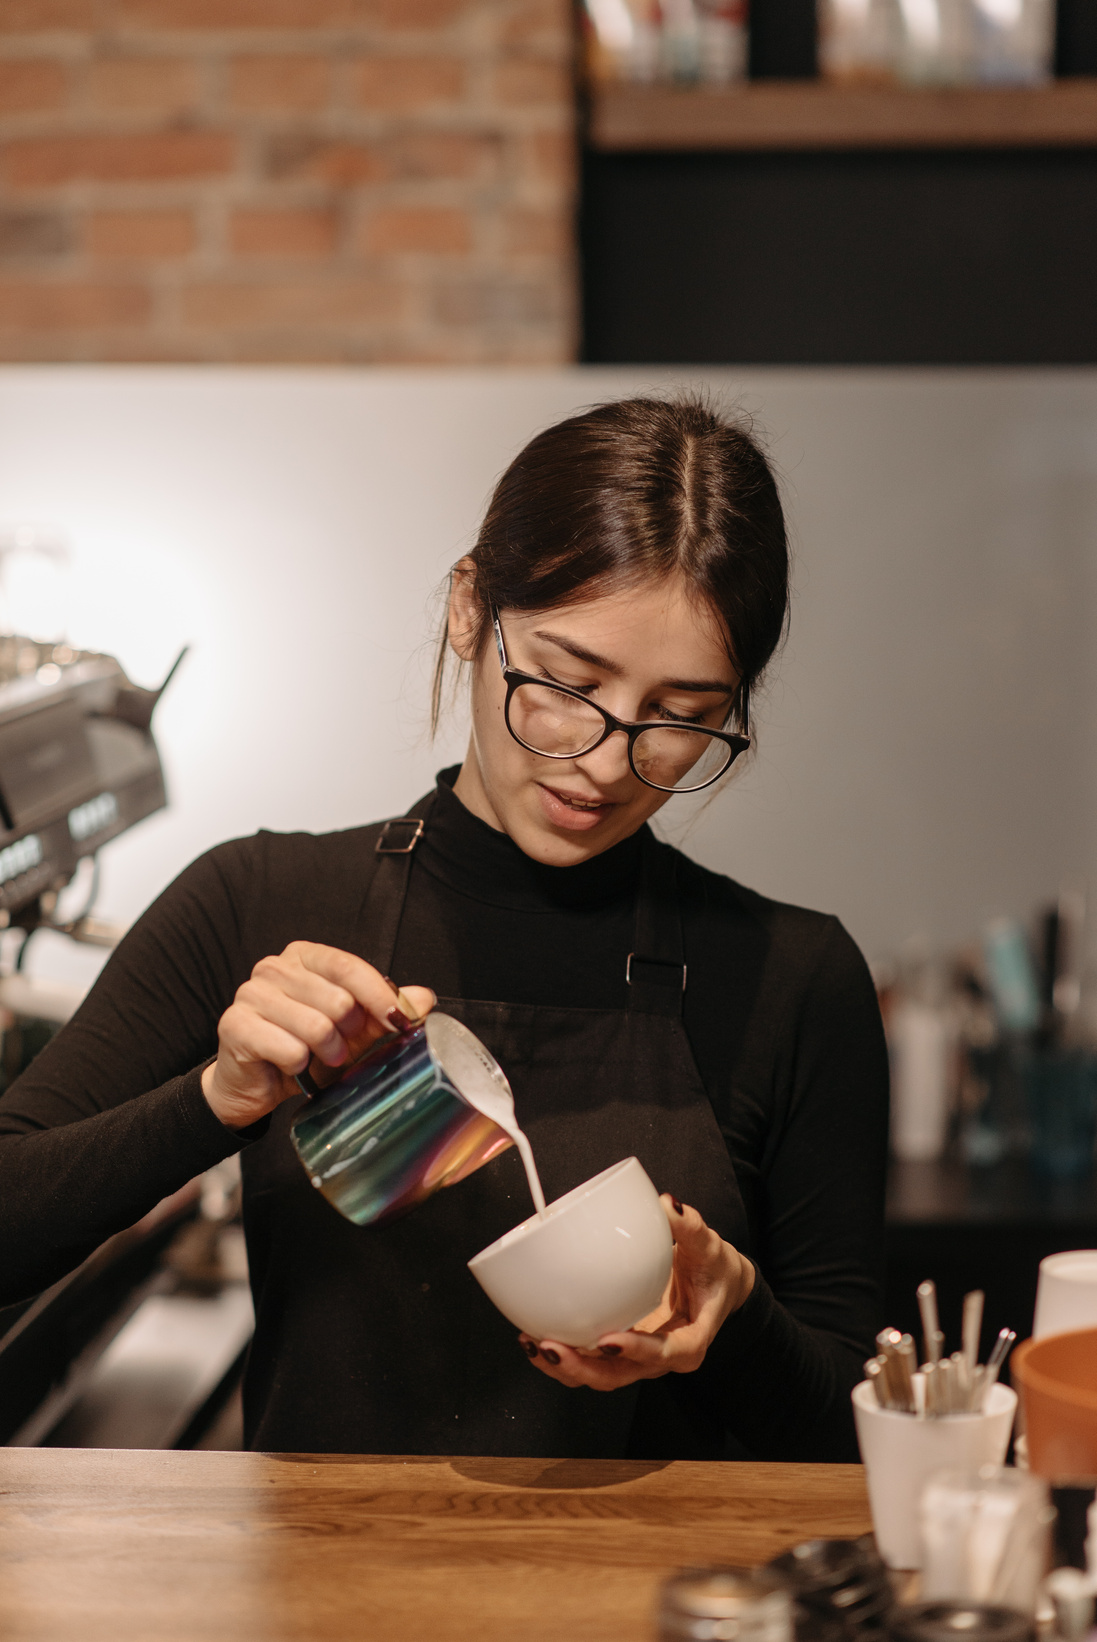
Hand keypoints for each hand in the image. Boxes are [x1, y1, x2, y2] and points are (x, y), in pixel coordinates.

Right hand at [201, 942, 435, 1129]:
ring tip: (319, 1058)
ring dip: (326, 1052)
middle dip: (349, 1033)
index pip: (349, 966)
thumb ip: (384, 1010)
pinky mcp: (235, 1025)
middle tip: (341, 1048)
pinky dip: (299, 1066)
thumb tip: (425, 998)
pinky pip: (290, 1049)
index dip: (380, 995)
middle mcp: (273, 967)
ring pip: (316, 1026)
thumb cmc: (305, 1049)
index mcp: (304, 957)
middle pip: (337, 999)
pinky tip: (290, 1065)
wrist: (256, 1084)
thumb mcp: (352, 1029)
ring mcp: (251, 994)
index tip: (401, 1020)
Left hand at [518, 1195, 753, 1389]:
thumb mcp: (710, 1247)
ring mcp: (639, 1358)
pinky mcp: (622, 1351)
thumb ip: (691, 1227)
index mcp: (691, 1339)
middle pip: (621, 1376)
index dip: (638, 1353)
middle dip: (583, 1367)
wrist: (716, 1286)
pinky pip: (592, 1362)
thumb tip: (668, 1204)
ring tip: (534, 1343)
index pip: (667, 1353)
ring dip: (566, 1367)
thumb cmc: (713, 1270)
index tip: (608, 1340)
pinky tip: (537, 1338)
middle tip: (550, 1345)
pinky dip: (565, 1357)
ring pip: (600, 1376)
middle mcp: (662, 1356)